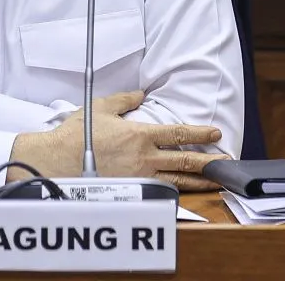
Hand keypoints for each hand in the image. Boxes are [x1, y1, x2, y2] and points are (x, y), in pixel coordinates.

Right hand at [11, 91, 225, 190]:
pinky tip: (186, 190)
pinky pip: (160, 190)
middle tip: (227, 161)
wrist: (57, 161)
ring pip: (177, 180)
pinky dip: (177, 190)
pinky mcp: (131, 191)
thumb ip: (124, 100)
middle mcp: (144, 158)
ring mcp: (139, 177)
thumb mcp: (101, 108)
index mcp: (139, 135)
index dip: (200, 133)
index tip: (215, 133)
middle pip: (185, 160)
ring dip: (200, 179)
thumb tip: (140, 95)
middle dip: (209, 160)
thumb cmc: (76, 134)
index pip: (177, 134)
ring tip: (216, 179)